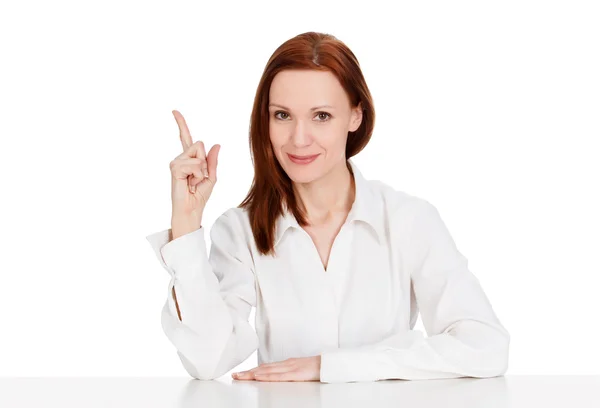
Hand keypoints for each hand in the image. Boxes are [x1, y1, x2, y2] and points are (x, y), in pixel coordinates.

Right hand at [169, 110, 220, 237]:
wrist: (192, 209)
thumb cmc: (199, 195)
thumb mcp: (211, 176)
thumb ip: (212, 161)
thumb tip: (216, 144)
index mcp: (189, 159)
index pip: (186, 138)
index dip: (181, 124)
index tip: (174, 111)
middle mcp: (181, 158)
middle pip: (199, 144)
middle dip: (205, 161)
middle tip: (199, 177)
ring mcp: (176, 163)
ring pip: (197, 154)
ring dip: (201, 170)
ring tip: (194, 181)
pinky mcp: (174, 169)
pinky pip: (194, 164)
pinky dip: (197, 174)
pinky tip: (190, 182)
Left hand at [231, 356, 320, 381]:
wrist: (329, 364)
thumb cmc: (316, 368)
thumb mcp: (299, 370)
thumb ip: (288, 372)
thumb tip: (278, 377)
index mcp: (286, 364)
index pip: (266, 367)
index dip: (252, 370)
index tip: (241, 373)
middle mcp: (285, 364)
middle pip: (263, 368)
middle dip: (248, 372)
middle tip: (234, 375)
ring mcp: (290, 368)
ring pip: (267, 371)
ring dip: (252, 374)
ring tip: (241, 376)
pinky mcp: (295, 373)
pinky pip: (278, 375)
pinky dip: (266, 376)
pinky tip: (258, 376)